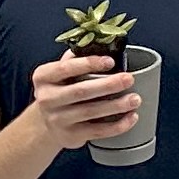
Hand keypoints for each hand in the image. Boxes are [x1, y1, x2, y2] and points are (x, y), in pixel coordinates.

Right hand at [24, 50, 139, 152]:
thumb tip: (103, 43)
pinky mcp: (71, 136)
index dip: (88, 63)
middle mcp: (47, 99)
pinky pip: (98, 131)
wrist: (46, 124)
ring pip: (91, 112)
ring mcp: (58, 119)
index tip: (110, 61)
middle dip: (108, 85)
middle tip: (129, 79)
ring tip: (135, 99)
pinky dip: (118, 125)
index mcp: (43, 77)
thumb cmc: (60, 91)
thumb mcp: (59, 73)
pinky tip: (131, 117)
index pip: (66, 68)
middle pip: (81, 91)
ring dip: (116, 106)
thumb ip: (75, 58)